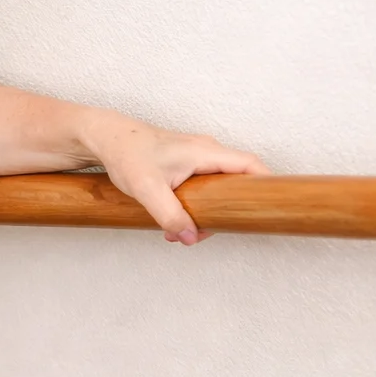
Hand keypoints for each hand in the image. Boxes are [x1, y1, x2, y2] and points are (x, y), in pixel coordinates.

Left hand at [82, 112, 270, 244]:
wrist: (106, 138)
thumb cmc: (126, 154)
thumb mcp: (147, 188)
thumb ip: (169, 214)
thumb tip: (189, 237)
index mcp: (206, 152)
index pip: (251, 165)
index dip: (266, 185)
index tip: (269, 208)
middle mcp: (207, 152)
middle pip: (236, 182)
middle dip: (227, 211)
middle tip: (206, 231)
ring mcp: (197, 158)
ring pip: (217, 188)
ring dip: (206, 213)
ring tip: (183, 231)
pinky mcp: (186, 166)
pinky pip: (203, 187)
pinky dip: (195, 206)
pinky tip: (175, 221)